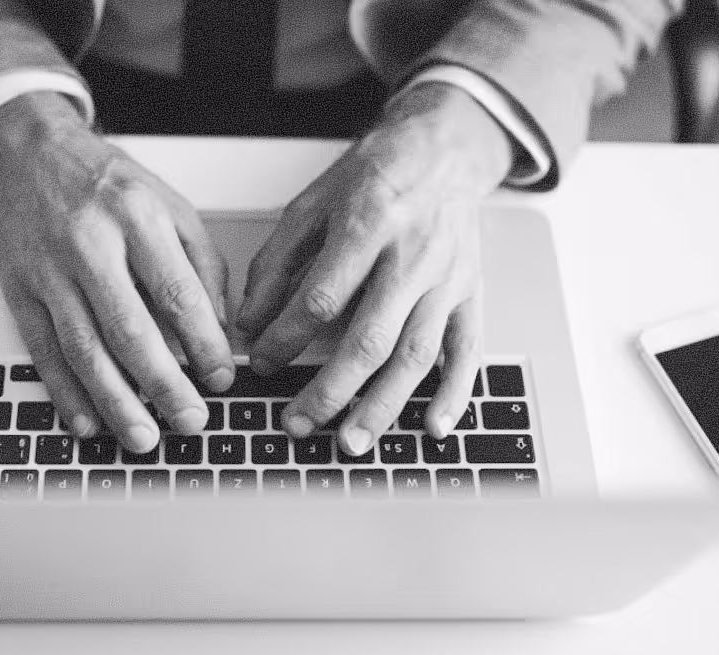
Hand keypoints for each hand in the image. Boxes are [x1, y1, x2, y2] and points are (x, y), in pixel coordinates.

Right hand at [0, 92, 233, 451]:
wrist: (28, 154)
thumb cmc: (107, 184)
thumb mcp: (170, 206)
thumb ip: (201, 266)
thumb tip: (218, 331)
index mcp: (137, 216)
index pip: (177, 291)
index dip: (203, 343)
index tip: (221, 379)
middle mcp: (90, 243)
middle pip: (129, 329)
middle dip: (164, 384)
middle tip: (190, 420)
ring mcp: (48, 270)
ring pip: (83, 348)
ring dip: (115, 401)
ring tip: (142, 437)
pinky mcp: (19, 291)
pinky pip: (42, 350)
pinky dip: (64, 392)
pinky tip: (86, 421)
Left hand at [236, 82, 511, 454]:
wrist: (445, 148)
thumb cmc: (377, 173)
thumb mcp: (313, 202)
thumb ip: (277, 261)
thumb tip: (249, 320)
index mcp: (368, 225)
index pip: (322, 297)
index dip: (286, 337)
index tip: (261, 363)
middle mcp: (413, 256)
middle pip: (371, 337)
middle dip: (332, 390)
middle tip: (299, 422)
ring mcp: (447, 280)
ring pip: (417, 354)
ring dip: (384, 404)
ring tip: (353, 441)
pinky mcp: (470, 294)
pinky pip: (467, 349)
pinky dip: (454, 392)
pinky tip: (432, 426)